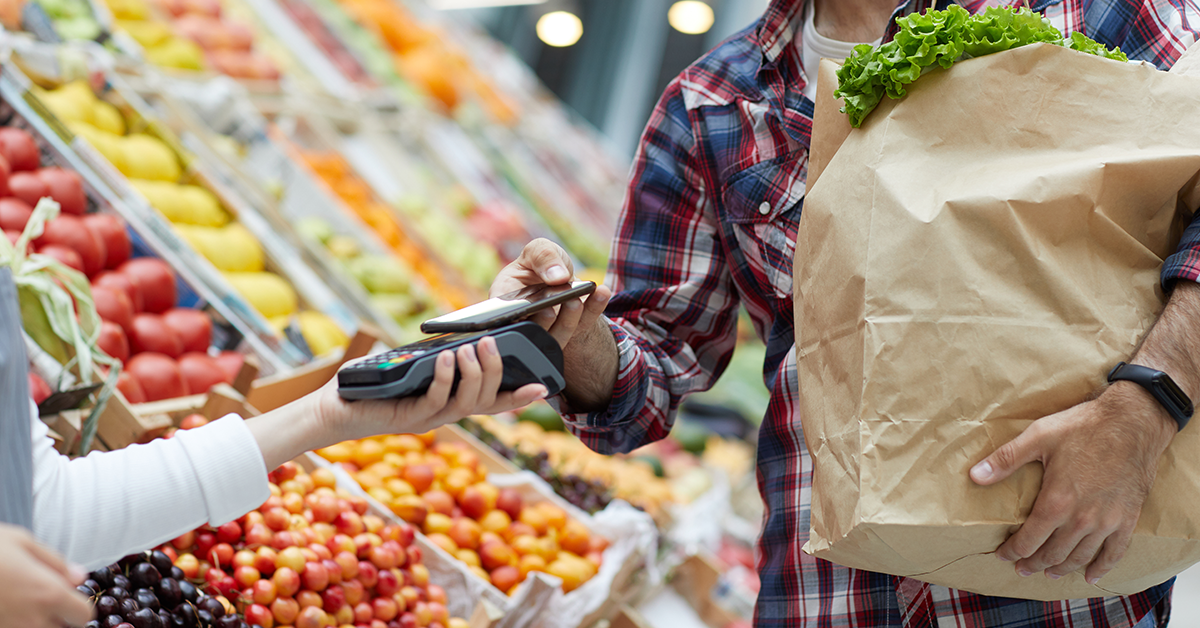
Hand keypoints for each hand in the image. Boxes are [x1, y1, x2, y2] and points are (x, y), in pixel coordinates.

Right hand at [0, 524, 92, 627]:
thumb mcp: (23, 542)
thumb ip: (56, 562)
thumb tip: (80, 578)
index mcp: (48, 594)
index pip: (83, 616)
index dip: (79, 606)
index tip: (68, 597)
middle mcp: (32, 620)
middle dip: (59, 618)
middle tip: (44, 602)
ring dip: (37, 623)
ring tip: (24, 605)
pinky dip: (16, 624)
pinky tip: (8, 611)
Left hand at [251, 340, 548, 470]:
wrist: (333, 408)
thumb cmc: (368, 385)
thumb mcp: (407, 365)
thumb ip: (431, 355)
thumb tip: (453, 333)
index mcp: (449, 404)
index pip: (492, 403)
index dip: (519, 398)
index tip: (544, 386)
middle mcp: (444, 416)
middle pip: (485, 400)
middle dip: (495, 370)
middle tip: (493, 342)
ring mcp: (427, 420)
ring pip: (466, 402)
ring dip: (473, 373)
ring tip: (473, 347)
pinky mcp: (407, 419)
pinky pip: (436, 401)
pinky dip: (445, 378)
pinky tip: (445, 358)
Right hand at [491, 238, 611, 350]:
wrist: (561, 275)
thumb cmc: (541, 263)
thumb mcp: (538, 250)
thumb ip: (543, 257)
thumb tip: (557, 276)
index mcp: (505, 300)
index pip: (503, 316)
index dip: (512, 317)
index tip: (525, 308)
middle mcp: (526, 320)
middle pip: (532, 329)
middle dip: (544, 318)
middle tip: (552, 303)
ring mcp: (550, 329)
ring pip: (558, 333)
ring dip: (569, 318)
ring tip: (576, 299)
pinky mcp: (574, 330)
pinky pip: (585, 324)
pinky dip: (594, 309)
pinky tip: (602, 292)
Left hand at [969, 383, 1175, 583]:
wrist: (1132, 422)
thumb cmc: (1083, 427)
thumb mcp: (1038, 437)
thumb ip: (1006, 460)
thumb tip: (975, 475)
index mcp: (1056, 502)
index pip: (1029, 539)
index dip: (1013, 551)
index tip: (1003, 555)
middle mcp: (1082, 519)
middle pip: (1053, 553)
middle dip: (1034, 563)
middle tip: (1022, 569)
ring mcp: (1107, 522)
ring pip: (1080, 556)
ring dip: (1063, 568)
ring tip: (1050, 573)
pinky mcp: (1128, 518)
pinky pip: (1115, 552)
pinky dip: (1102, 567)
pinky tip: (1092, 576)